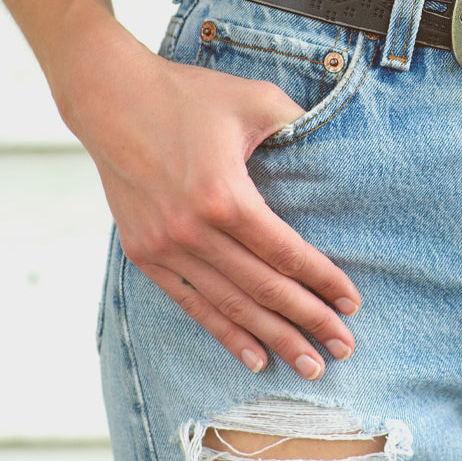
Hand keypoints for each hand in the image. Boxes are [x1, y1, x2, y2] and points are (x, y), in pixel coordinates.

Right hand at [61, 24, 360, 376]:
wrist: (109, 99)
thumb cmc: (188, 95)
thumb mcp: (254, 99)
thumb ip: (299, 123)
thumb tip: (339, 145)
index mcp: (225, 195)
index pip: (286, 253)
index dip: (323, 282)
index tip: (352, 305)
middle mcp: (194, 230)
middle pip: (265, 289)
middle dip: (309, 321)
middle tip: (345, 348)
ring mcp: (166, 247)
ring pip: (231, 306)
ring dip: (274, 338)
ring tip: (310, 365)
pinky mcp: (145, 255)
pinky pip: (193, 304)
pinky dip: (225, 333)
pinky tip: (254, 357)